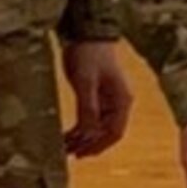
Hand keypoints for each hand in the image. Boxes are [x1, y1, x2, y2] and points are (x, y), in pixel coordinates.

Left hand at [61, 39, 133, 157]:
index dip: (99, 145)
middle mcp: (118, 103)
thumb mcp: (86, 81)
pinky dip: (80, 129)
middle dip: (89, 144)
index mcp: (121, 100)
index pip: (115, 132)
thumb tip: (87, 133)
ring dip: (83, 139)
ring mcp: (107, 101)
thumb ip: (88, 108)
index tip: (82, 153)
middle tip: (69, 153)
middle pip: (106, 133)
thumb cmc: (89, 54)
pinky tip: (68, 135)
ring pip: (98, 128)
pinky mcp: (96, 97)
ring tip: (65, 147)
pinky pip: (90, 119)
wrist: (86, 34)